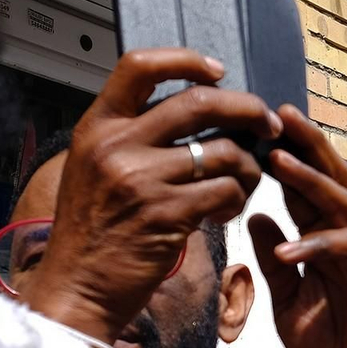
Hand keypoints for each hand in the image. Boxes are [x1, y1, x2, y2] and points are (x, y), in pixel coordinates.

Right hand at [22, 50, 279, 342]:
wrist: (77, 287)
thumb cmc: (95, 229)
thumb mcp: (95, 166)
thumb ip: (135, 133)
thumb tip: (199, 103)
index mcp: (97, 126)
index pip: (139, 65)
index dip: (186, 60)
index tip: (219, 72)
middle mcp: (116, 145)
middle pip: (200, 102)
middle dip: (247, 109)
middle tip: (269, 125)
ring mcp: (141, 179)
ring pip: (225, 151)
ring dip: (248, 167)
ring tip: (243, 184)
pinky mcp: (167, 214)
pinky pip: (225, 190)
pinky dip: (237, 198)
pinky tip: (225, 211)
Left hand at [249, 105, 346, 347]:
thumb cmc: (332, 345)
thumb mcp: (287, 301)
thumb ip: (275, 260)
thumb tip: (258, 215)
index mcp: (328, 241)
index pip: (308, 189)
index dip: (288, 156)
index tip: (258, 126)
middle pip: (332, 179)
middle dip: (307, 145)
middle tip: (279, 113)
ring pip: (341, 205)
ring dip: (309, 180)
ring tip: (277, 159)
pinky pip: (346, 252)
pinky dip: (316, 247)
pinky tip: (287, 250)